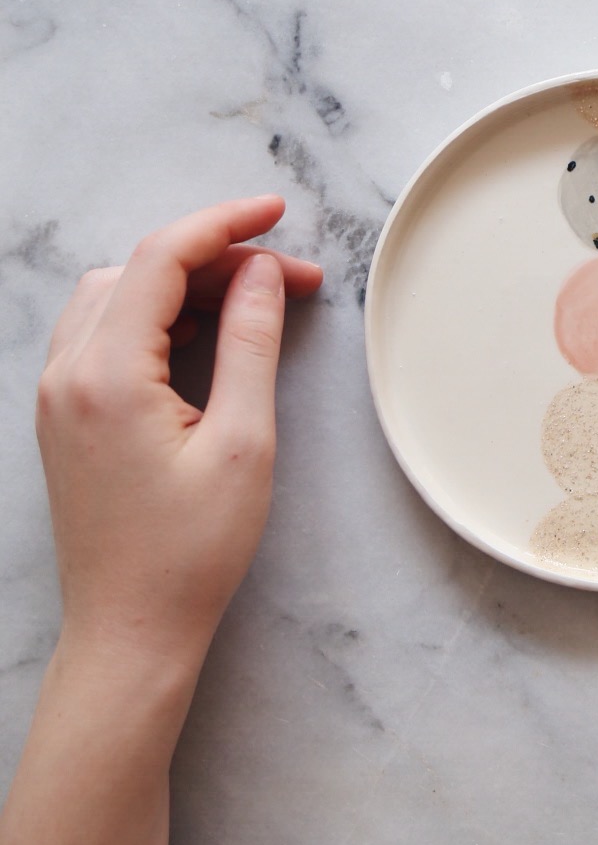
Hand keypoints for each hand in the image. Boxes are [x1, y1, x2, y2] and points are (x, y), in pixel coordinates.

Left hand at [35, 196, 322, 677]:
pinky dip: (155, 315)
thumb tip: (262, 274)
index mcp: (106, 374)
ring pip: (115, 295)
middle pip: (138, 271)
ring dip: (183, 283)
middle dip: (216, 258)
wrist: (130, 632)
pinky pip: (102, 333)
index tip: (277, 213)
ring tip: (254, 301)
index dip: (224, 223)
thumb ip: (252, 343)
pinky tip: (205, 334)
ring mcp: (57, 395)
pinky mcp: (64, 417)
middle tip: (292, 278)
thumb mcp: (243, 442)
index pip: (161, 258)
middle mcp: (67, 374)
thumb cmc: (189, 553)